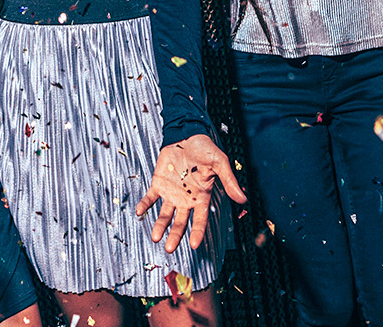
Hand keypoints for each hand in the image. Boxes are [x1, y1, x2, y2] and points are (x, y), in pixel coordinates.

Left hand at [135, 134, 246, 252]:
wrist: (187, 134)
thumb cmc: (205, 148)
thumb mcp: (219, 163)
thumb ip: (229, 181)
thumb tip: (243, 199)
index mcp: (201, 196)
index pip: (200, 219)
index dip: (197, 232)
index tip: (194, 245)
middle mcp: (186, 198)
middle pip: (180, 222)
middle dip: (175, 235)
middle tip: (169, 248)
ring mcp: (171, 192)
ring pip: (165, 214)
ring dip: (159, 225)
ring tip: (155, 237)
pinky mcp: (159, 183)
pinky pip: (151, 197)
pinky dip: (145, 204)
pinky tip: (140, 211)